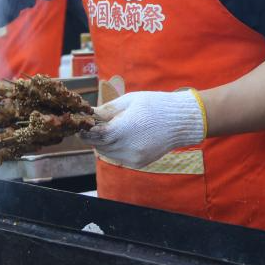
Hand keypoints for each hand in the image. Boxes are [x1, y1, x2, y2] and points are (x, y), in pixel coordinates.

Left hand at [81, 90, 203, 168]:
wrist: (182, 121)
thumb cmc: (155, 105)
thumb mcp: (129, 100)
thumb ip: (107, 110)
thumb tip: (89, 114)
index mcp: (123, 130)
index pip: (94, 135)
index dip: (85, 130)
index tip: (82, 124)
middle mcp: (127, 147)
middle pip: (98, 145)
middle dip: (94, 135)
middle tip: (96, 124)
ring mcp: (133, 158)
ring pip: (107, 153)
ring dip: (104, 142)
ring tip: (113, 128)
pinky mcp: (139, 163)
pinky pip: (118, 157)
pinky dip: (116, 148)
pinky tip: (125, 136)